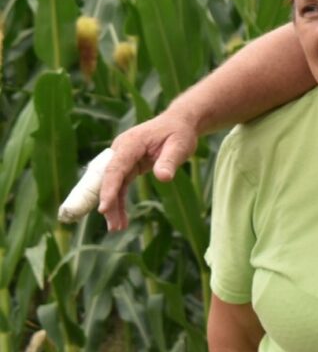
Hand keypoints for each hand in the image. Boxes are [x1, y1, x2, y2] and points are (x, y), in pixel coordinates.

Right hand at [97, 111, 198, 231]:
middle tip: (112, 226)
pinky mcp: (126, 166)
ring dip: (113, 206)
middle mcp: (121, 150)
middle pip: (108, 178)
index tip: (104, 207)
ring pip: (112, 185)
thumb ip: (169, 161)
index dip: (108, 188)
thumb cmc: (179, 133)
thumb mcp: (180, 145)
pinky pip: (120, 186)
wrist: (179, 123)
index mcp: (130, 143)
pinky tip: (121, 219)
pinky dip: (119, 202)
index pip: (115, 168)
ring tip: (117, 228)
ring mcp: (122, 158)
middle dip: (107, 202)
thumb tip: (163, 177)